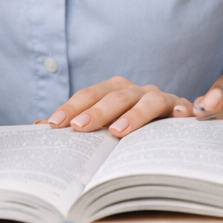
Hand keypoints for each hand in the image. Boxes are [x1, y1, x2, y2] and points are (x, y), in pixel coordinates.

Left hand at [41, 76, 191, 136]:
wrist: (174, 122)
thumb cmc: (133, 124)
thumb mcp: (106, 124)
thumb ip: (79, 123)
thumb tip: (40, 125)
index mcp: (115, 90)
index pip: (90, 94)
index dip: (72, 107)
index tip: (54, 124)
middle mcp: (136, 91)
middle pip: (116, 96)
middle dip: (96, 111)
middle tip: (79, 127)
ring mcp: (160, 98)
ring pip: (148, 100)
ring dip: (134, 115)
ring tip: (118, 131)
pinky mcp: (181, 109)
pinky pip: (181, 108)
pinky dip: (180, 111)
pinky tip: (178, 118)